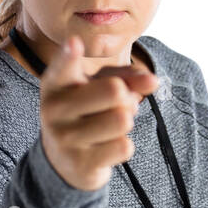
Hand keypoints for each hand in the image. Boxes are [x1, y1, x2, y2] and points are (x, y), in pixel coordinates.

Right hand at [39, 34, 159, 191]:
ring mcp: (64, 139)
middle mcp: (54, 109)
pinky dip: (124, 146)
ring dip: (126, 122)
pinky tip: (107, 148)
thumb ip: (127, 78)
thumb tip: (153, 81)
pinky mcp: (80, 164)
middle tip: (117, 105)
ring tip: (112, 126)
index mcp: (55, 83)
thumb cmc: (87, 112)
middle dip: (127, 98)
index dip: (69, 55)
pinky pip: (124, 147)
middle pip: (115, 91)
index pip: (63, 66)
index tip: (74, 43)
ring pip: (122, 120)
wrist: (65, 161)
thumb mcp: (100, 87)